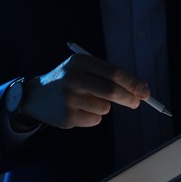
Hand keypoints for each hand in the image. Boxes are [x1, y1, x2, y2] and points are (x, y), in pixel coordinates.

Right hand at [21, 54, 149, 128]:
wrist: (36, 96)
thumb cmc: (67, 81)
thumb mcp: (82, 69)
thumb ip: (108, 76)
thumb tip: (139, 89)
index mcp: (78, 62)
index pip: (113, 72)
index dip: (132, 82)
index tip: (145, 90)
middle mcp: (72, 78)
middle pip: (111, 90)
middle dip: (129, 98)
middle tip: (137, 102)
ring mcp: (68, 98)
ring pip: (105, 108)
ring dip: (104, 107)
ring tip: (87, 101)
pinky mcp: (67, 116)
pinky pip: (95, 119)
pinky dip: (93, 117)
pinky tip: (78, 110)